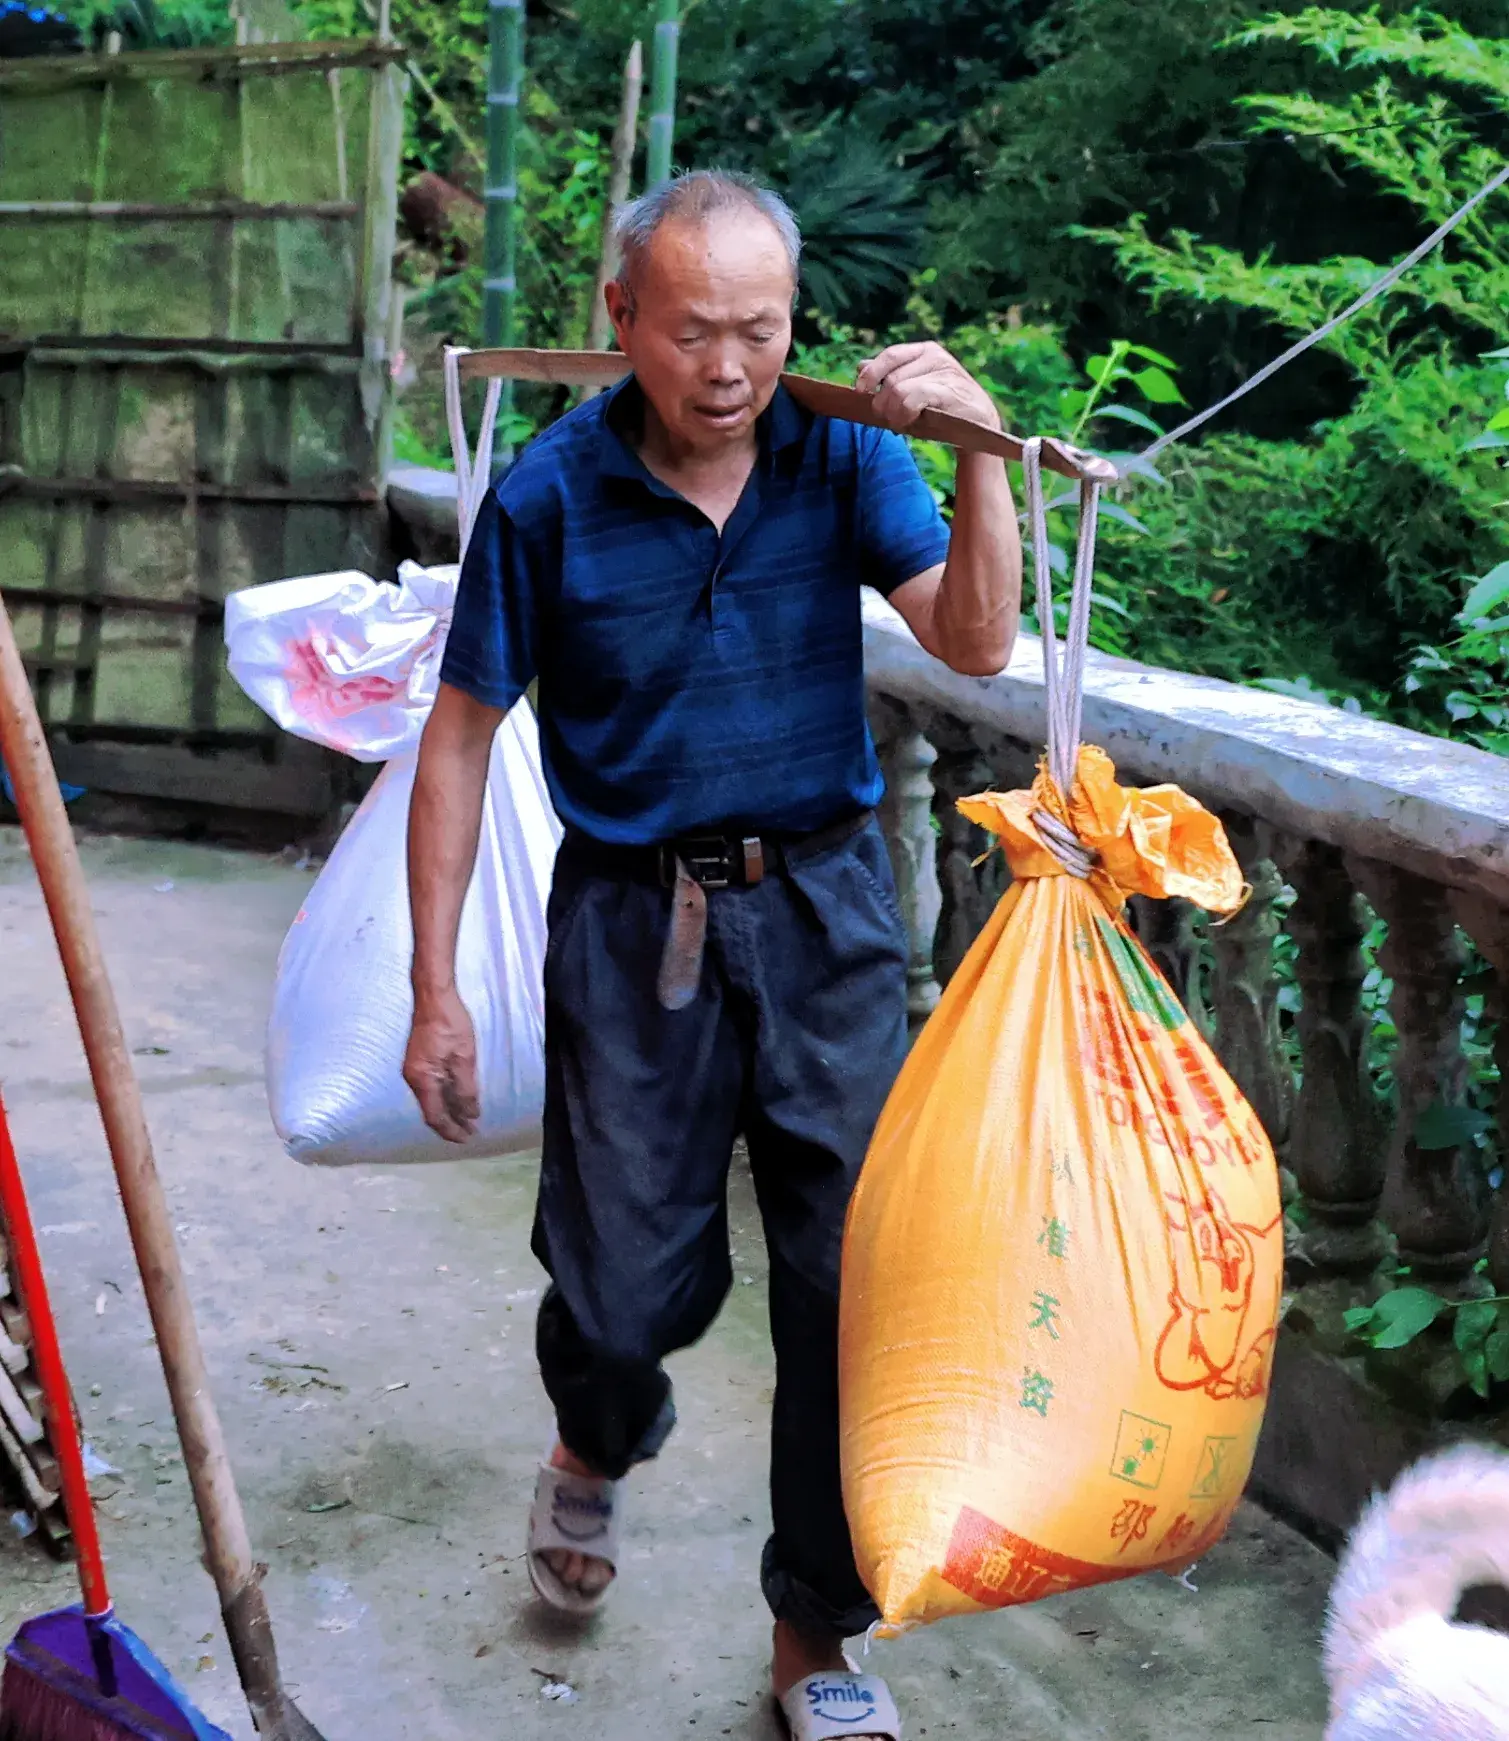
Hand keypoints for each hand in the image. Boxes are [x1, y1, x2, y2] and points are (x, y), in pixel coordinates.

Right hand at [403, 985, 480, 1142]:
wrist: (433, 997)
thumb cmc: (450, 1024)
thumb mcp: (464, 1058)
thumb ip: (465, 1089)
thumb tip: (470, 1114)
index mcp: (422, 1079)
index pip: (435, 1116)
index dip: (451, 1130)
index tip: (467, 1138)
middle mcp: (413, 1077)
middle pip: (431, 1110)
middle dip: (451, 1123)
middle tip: (471, 1132)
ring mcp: (413, 1068)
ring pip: (431, 1099)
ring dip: (448, 1110)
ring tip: (467, 1118)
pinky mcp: (418, 1060)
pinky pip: (430, 1087)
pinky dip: (444, 1096)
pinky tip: (457, 1097)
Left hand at [855, 341, 1002, 434]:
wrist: (977, 427)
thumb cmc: (941, 409)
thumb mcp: (912, 390)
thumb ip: (889, 377)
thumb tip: (861, 366)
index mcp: (924, 351)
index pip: (890, 355)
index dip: (871, 373)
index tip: (860, 391)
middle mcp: (935, 356)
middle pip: (891, 379)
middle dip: (884, 405)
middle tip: (892, 420)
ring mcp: (944, 371)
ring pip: (898, 390)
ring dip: (893, 414)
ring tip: (903, 424)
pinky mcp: (949, 390)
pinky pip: (912, 400)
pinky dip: (904, 415)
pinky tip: (910, 424)